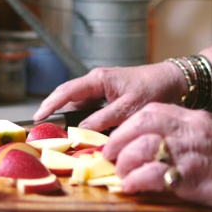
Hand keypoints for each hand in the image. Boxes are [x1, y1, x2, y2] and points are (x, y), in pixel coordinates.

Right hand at [33, 63, 185, 131]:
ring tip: (58, 131)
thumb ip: (105, 119)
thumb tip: (82, 130)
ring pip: (78, 103)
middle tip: (41, 127)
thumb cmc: (154, 89)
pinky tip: (82, 131)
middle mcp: (96, 81)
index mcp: (99, 79)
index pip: (66, 91)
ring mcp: (101, 88)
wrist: (174, 81)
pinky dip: (83, 118)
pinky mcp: (107, 96)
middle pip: (67, 96)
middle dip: (54, 110)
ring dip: (69, 116)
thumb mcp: (130, 107)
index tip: (37, 117)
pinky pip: (89, 107)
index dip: (50, 104)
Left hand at [102, 102, 211, 211]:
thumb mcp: (205, 138)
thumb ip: (178, 135)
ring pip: (143, 146)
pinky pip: (152, 173)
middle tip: (110, 154)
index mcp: (193, 118)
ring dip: (125, 162)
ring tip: (122, 173)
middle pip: (142, 123)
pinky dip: (136, 180)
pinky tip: (131, 186)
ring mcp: (190, 151)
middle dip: (119, 139)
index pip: (151, 110)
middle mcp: (190, 130)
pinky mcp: (190, 175)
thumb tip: (143, 144)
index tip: (117, 137)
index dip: (128, 123)